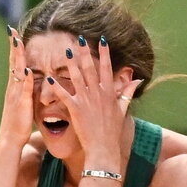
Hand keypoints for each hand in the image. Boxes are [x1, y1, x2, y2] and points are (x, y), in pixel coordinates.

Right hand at [0, 27, 34, 147]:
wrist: (9, 141)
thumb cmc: (18, 126)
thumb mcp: (23, 106)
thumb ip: (26, 95)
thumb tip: (30, 86)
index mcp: (14, 89)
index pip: (14, 65)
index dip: (14, 50)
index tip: (14, 35)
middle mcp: (13, 90)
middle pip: (13, 64)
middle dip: (13, 47)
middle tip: (12, 31)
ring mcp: (16, 96)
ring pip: (17, 72)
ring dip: (17, 57)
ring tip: (18, 42)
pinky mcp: (21, 105)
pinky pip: (23, 90)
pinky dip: (24, 79)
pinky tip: (26, 69)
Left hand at [51, 35, 141, 160]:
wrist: (104, 148)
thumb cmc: (112, 132)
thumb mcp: (122, 110)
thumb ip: (128, 93)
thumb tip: (138, 80)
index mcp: (109, 93)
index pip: (107, 68)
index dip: (104, 53)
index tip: (102, 39)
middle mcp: (98, 94)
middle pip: (90, 68)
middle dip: (84, 52)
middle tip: (78, 38)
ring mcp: (86, 101)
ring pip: (77, 77)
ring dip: (70, 63)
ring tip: (65, 51)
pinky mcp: (76, 110)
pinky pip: (64, 95)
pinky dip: (56, 87)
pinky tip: (48, 78)